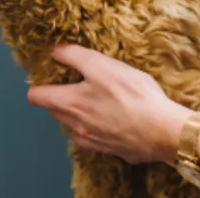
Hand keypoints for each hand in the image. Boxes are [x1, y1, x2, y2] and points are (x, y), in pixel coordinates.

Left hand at [25, 44, 192, 165]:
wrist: (163, 131)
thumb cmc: (132, 95)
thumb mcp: (101, 65)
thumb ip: (73, 55)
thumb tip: (53, 50)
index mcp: (69, 104)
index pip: (36, 97)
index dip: (40, 84)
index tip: (51, 75)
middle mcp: (76, 126)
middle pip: (55, 111)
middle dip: (61, 97)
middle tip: (79, 84)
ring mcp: (93, 142)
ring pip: (75, 125)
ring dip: (81, 113)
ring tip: (101, 100)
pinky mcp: (112, 150)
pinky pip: (96, 137)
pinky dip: (100, 128)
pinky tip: (117, 118)